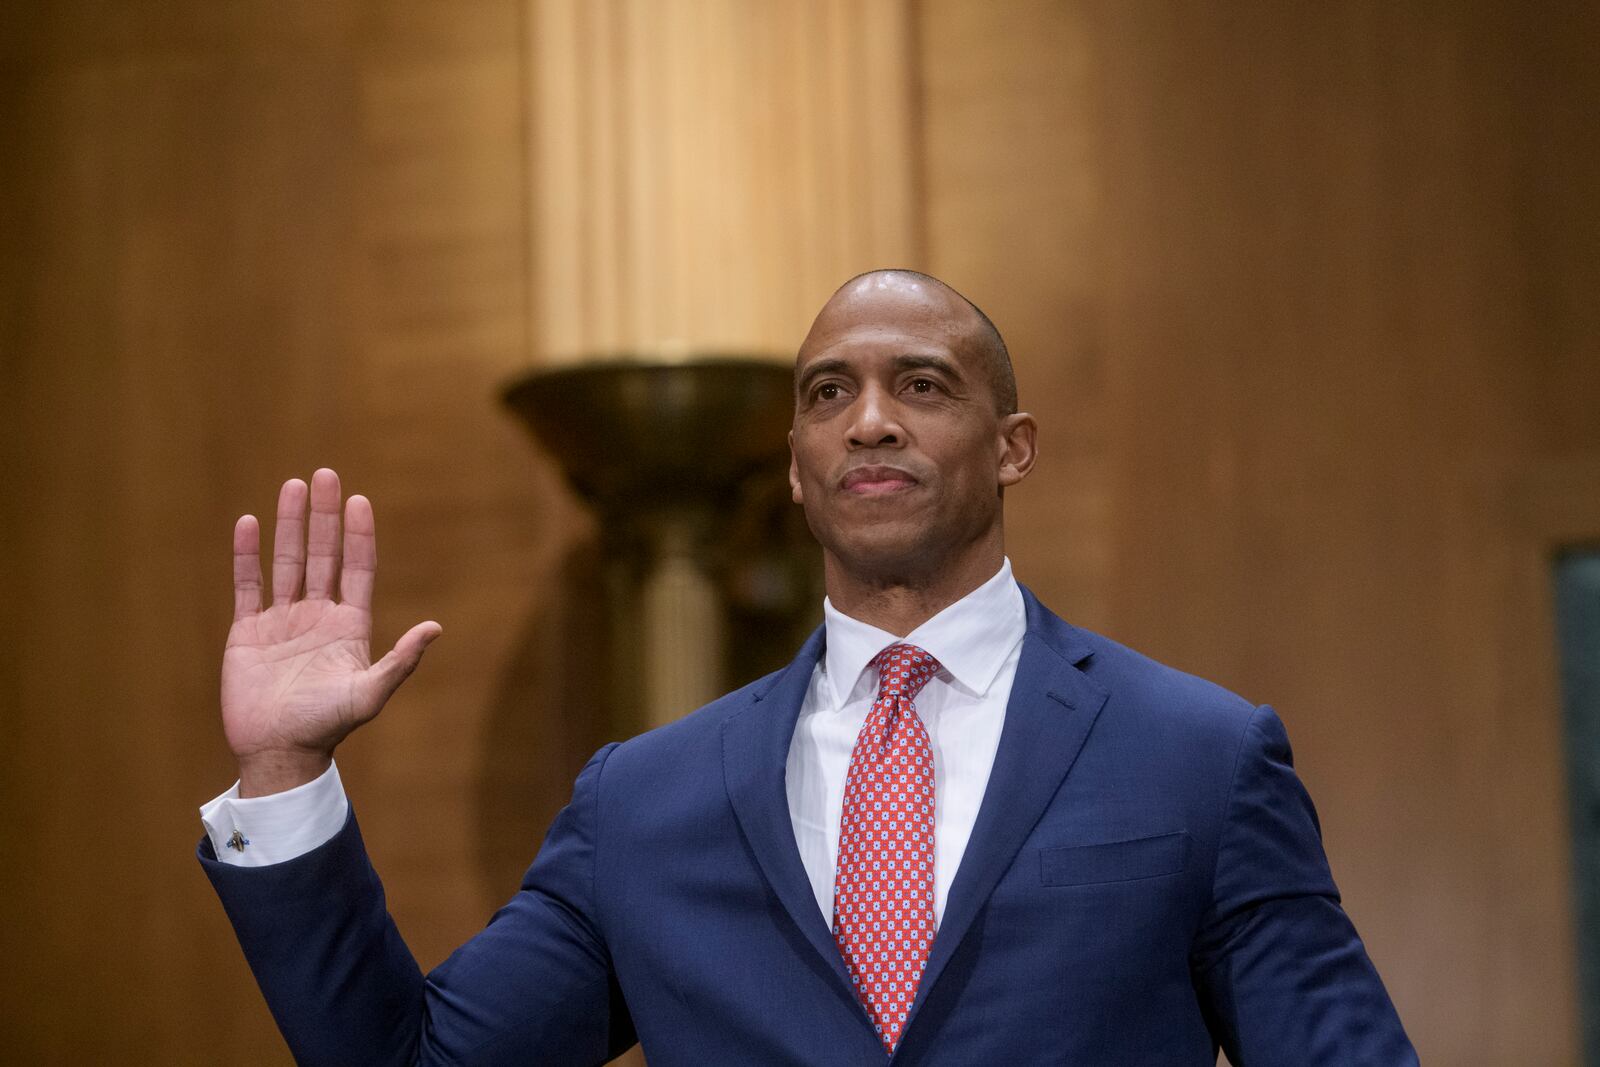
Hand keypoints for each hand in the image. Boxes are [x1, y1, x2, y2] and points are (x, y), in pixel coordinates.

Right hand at [222, 469, 440, 795]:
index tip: (360, 500)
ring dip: (289, 524)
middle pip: (323, 554)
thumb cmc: (327, 726)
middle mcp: (317, 615)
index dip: (359, 535)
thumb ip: (401, 661)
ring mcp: (283, 620)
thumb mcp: (370, 694)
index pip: (357, 568)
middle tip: (325, 475)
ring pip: (287, 561)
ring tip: (293, 486)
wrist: (279, 752)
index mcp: (349, 625)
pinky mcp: (248, 631)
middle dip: (325, 515)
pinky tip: (248, 523)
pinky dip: (247, 555)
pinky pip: (248, 585)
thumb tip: (436, 628)